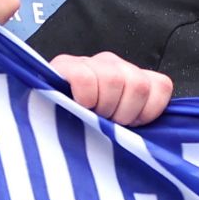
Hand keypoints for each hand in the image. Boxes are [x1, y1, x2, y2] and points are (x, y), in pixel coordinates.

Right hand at [50, 52, 173, 125]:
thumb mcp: (116, 128)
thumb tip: (153, 137)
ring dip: (102, 107)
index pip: (160, 85)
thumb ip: (137, 124)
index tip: (130, 125)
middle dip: (123, 114)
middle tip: (105, 124)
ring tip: (90, 117)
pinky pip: (86, 78)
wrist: (38, 121)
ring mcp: (89, 62)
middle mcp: (113, 65)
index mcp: (131, 77)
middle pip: (138, 84)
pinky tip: (76, 106)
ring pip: (115, 80)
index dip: (148, 111)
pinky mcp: (64, 65)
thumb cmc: (82, 130)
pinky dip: (84, 97)